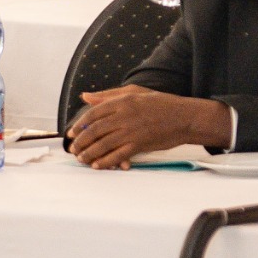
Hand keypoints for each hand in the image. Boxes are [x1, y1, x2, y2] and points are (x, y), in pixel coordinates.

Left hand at [67, 86, 229, 169]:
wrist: (184, 117)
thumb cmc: (161, 103)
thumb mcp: (134, 92)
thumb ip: (108, 95)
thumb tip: (85, 96)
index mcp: (122, 102)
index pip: (93, 113)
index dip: (80, 124)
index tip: (73, 133)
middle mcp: (124, 116)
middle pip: (94, 131)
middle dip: (81, 142)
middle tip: (74, 149)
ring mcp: (131, 131)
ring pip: (103, 144)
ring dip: (89, 154)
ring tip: (82, 159)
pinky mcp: (139, 144)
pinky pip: (117, 155)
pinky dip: (106, 161)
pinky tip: (98, 165)